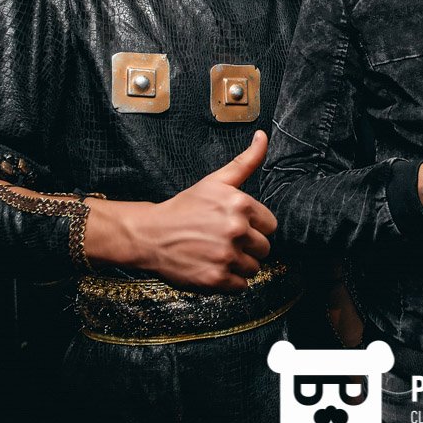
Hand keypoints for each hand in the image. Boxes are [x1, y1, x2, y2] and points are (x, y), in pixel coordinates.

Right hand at [120, 130, 277, 290]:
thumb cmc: (185, 207)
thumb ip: (246, 161)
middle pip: (264, 249)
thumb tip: (263, 135)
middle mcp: (236, 230)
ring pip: (254, 268)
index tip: (236, 226)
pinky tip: (213, 267)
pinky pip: (241, 287)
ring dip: (239, 265)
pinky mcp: (216, 279)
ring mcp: (226, 255)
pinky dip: (229, 282)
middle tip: (224, 241)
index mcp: (241, 205)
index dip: (254, 227)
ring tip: (217, 254)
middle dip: (248, 247)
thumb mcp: (216, 181)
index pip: (271, 225)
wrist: (151, 234)